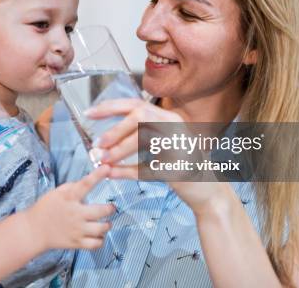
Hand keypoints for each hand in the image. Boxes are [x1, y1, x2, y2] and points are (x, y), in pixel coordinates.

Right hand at [25, 165, 114, 250]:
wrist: (33, 230)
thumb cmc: (45, 208)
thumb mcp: (56, 192)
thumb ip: (72, 187)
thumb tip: (88, 182)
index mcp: (69, 198)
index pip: (85, 184)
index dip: (98, 175)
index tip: (107, 167)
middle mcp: (75, 213)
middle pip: (102, 211)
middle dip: (110, 208)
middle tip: (111, 207)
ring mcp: (77, 230)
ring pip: (102, 228)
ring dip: (107, 224)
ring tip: (106, 222)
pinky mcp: (77, 243)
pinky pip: (96, 244)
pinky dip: (100, 240)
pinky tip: (98, 235)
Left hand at [86, 99, 231, 215]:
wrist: (208, 193)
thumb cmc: (179, 172)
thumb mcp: (151, 158)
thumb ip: (130, 151)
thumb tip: (100, 153)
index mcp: (167, 118)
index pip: (136, 104)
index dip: (111, 106)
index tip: (90, 113)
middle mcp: (175, 123)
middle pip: (140, 113)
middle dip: (115, 126)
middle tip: (98, 142)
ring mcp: (180, 141)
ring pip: (144, 135)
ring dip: (120, 147)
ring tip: (103, 159)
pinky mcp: (182, 162)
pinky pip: (151, 162)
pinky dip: (129, 169)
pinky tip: (114, 173)